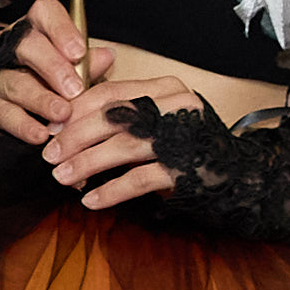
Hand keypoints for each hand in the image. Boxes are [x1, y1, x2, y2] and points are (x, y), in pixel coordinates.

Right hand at [0, 0, 85, 151]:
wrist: (9, 116)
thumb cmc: (45, 85)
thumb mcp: (70, 72)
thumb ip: (86, 65)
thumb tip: (107, 56)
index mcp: (32, 29)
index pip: (44, 12)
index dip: (62, 29)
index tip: (79, 52)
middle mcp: (6, 45)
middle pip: (26, 45)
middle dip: (53, 67)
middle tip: (74, 88)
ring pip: (14, 82)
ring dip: (41, 99)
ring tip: (62, 113)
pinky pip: (2, 112)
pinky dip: (23, 125)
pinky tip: (39, 134)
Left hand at [40, 43, 266, 211]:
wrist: (240, 175)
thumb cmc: (188, 146)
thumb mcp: (157, 121)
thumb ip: (121, 116)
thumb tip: (64, 122)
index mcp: (165, 88)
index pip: (110, 92)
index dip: (74, 110)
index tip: (50, 128)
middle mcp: (176, 106)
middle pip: (112, 118)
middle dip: (74, 137)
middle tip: (49, 155)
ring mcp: (182, 136)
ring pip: (122, 147)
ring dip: (86, 164)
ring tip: (62, 178)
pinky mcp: (186, 168)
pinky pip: (139, 179)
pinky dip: (111, 191)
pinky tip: (91, 200)